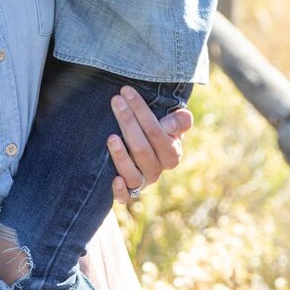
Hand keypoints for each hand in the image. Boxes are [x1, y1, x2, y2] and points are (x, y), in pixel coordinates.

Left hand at [107, 87, 192, 204]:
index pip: (157, 131)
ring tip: (111, 137)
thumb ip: (178, 121)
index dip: (142, 111)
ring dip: (121, 156)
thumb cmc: (155, 135)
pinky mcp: (128, 194)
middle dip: (128, 122)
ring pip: (133, 173)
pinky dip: (120, 190)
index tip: (126, 91)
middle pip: (142, 148)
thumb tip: (174, 121)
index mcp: (172, 154)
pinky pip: (126, 197)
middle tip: (116, 102)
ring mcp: (143, 183)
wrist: (142, 157)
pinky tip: (113, 179)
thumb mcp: (170, 126)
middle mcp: (158, 171)